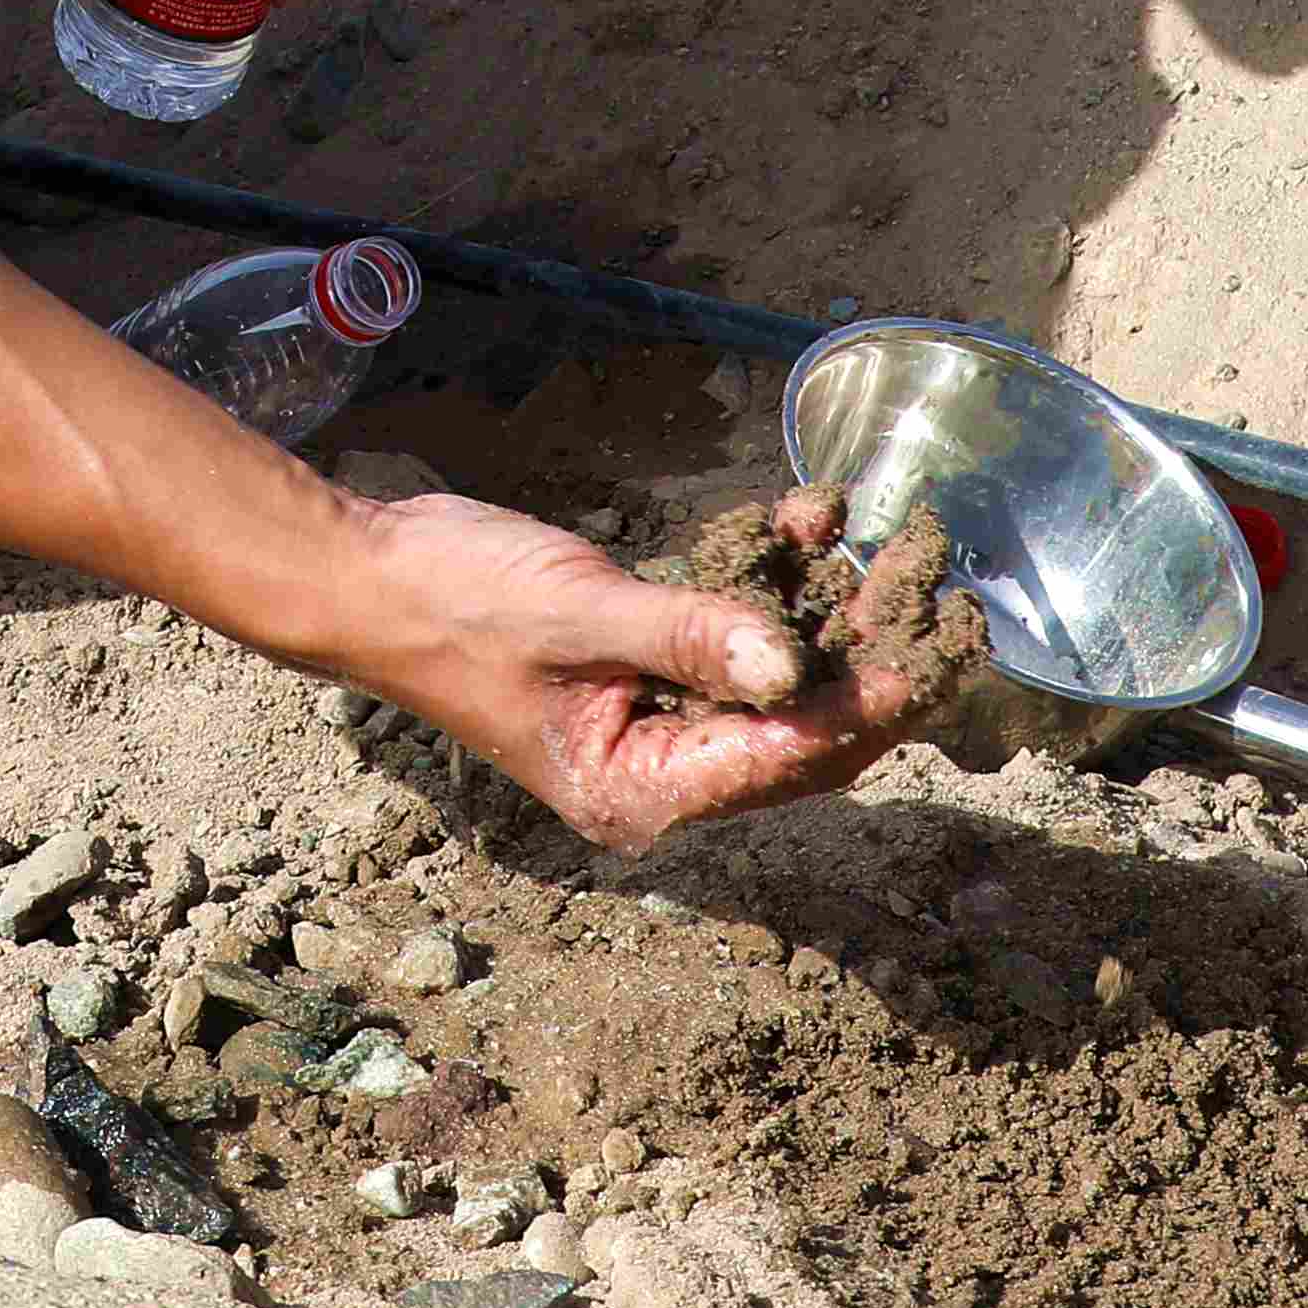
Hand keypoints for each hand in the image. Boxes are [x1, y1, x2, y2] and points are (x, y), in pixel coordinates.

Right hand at [312, 487, 910, 853]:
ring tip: (893, 538)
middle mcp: (662, 770)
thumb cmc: (454, 602)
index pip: (785, 761)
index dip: (867, 709)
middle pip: (803, 731)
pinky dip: (775, 576)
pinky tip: (811, 515)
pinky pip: (737, 631)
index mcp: (641, 793)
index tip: (932, 650)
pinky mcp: (651, 663)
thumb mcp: (579, 617)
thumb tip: (796, 670)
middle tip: (937, 585)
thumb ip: (691, 636)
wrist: (369, 571)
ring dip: (834, 607)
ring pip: (782, 676)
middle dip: (873, 657)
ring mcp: (658, 718)